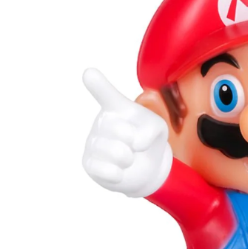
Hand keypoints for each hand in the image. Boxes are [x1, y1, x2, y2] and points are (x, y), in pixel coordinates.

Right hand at [82, 68, 172, 197]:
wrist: (142, 167)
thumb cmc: (148, 141)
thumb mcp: (159, 129)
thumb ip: (151, 128)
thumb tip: (133, 143)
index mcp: (117, 107)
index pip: (106, 94)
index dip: (98, 85)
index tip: (89, 74)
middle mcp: (101, 121)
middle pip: (123, 132)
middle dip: (136, 143)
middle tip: (133, 145)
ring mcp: (92, 141)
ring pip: (118, 153)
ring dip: (129, 160)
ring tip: (126, 157)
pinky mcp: (88, 163)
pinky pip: (107, 171)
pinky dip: (119, 174)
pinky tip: (117, 170)